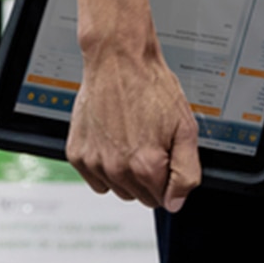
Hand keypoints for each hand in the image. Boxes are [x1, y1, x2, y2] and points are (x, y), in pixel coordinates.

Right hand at [70, 49, 204, 212]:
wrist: (118, 60)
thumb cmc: (150, 86)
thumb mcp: (186, 127)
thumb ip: (186, 171)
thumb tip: (176, 202)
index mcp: (146, 165)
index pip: (163, 199)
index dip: (169, 180)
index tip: (166, 158)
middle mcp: (117, 168)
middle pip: (140, 197)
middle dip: (148, 177)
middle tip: (150, 144)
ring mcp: (94, 162)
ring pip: (117, 189)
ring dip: (126, 173)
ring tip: (131, 140)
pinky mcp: (77, 154)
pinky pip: (95, 179)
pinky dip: (104, 166)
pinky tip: (113, 141)